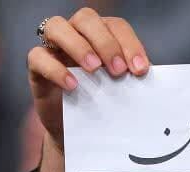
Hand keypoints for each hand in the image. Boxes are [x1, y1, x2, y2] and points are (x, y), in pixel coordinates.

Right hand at [27, 8, 149, 171]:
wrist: (78, 135)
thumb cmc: (102, 107)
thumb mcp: (120, 92)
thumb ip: (131, 80)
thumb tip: (153, 80)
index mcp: (100, 35)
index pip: (115, 25)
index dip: (129, 43)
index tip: (140, 71)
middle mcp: (75, 34)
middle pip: (86, 18)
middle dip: (105, 42)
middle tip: (118, 71)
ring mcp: (53, 48)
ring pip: (57, 26)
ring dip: (79, 45)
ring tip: (94, 70)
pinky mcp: (36, 68)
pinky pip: (37, 57)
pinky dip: (55, 69)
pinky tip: (73, 85)